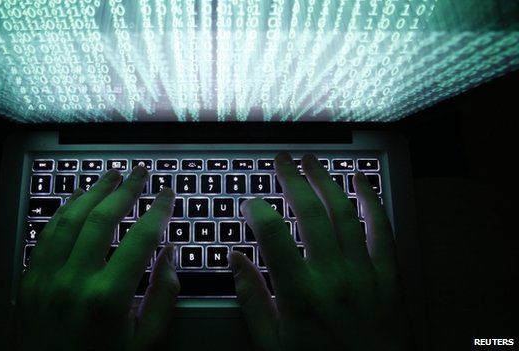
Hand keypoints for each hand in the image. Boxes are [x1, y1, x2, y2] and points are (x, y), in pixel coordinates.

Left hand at [16, 167, 178, 350]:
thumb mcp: (146, 342)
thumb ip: (164, 296)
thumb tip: (170, 253)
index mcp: (107, 298)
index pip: (140, 238)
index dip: (158, 211)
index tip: (167, 194)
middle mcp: (73, 281)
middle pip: (102, 219)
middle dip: (125, 190)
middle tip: (140, 172)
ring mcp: (45, 280)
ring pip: (69, 220)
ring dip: (92, 193)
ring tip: (110, 176)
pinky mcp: (28, 282)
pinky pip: (45, 235)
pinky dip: (62, 212)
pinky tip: (75, 198)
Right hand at [231, 153, 410, 350]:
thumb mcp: (272, 343)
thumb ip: (252, 298)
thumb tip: (235, 259)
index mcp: (300, 294)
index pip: (273, 236)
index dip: (257, 211)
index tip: (249, 202)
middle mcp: (333, 276)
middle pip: (310, 213)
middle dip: (292, 180)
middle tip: (281, 159)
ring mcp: (364, 273)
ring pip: (344, 213)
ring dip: (326, 181)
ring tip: (312, 161)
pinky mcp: (388, 275)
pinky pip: (382, 229)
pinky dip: (371, 201)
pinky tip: (361, 181)